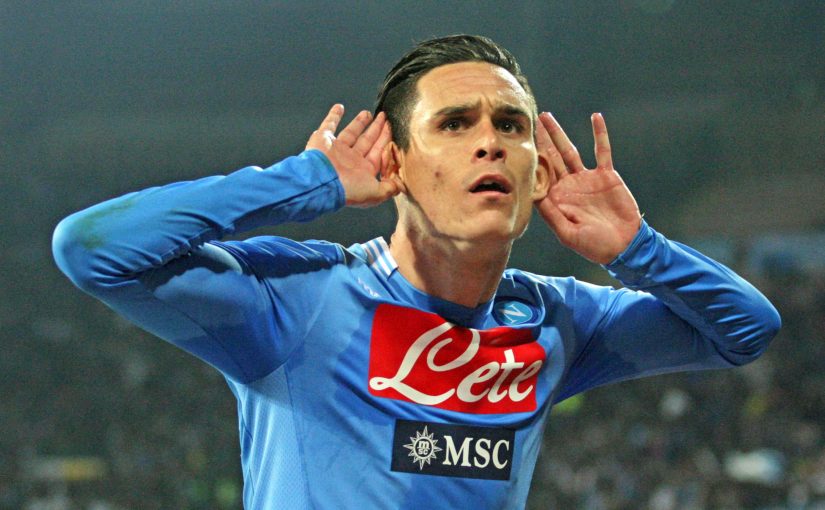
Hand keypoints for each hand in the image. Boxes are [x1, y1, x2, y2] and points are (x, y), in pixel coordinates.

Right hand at [305, 104, 399, 207]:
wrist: (321, 183)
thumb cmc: (348, 189)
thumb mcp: (376, 192)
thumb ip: (390, 187)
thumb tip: (401, 185)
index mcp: (362, 170)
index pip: (378, 152)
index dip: (386, 141)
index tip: (392, 129)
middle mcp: (350, 160)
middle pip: (367, 141)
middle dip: (376, 129)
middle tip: (384, 117)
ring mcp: (336, 149)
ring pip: (351, 133)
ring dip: (359, 123)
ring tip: (368, 113)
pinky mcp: (323, 140)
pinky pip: (328, 125)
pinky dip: (333, 116)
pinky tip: (339, 107)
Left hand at [535, 112, 641, 263]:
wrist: (623, 245)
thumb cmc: (594, 246)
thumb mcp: (568, 234)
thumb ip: (552, 216)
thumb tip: (535, 197)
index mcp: (557, 199)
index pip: (540, 176)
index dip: (530, 161)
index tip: (518, 145)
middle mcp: (568, 186)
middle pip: (550, 158)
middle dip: (540, 140)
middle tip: (529, 121)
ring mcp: (586, 178)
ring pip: (569, 150)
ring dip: (558, 133)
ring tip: (546, 117)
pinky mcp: (606, 175)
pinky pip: (602, 151)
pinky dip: (600, 134)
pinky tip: (595, 117)